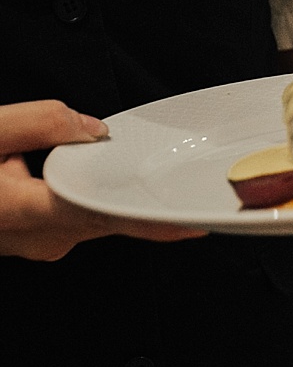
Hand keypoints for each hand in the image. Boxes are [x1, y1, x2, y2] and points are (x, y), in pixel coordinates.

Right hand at [0, 100, 206, 260]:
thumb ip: (40, 124)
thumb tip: (91, 128)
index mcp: (24, 211)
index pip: (106, 216)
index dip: (153, 222)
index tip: (193, 224)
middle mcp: (36, 237)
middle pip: (105, 213)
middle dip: (126, 188)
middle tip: (135, 162)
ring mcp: (33, 242)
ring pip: (88, 213)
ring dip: (93, 186)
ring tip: (56, 154)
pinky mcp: (29, 238)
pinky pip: (69, 215)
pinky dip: (73, 192)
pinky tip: (44, 167)